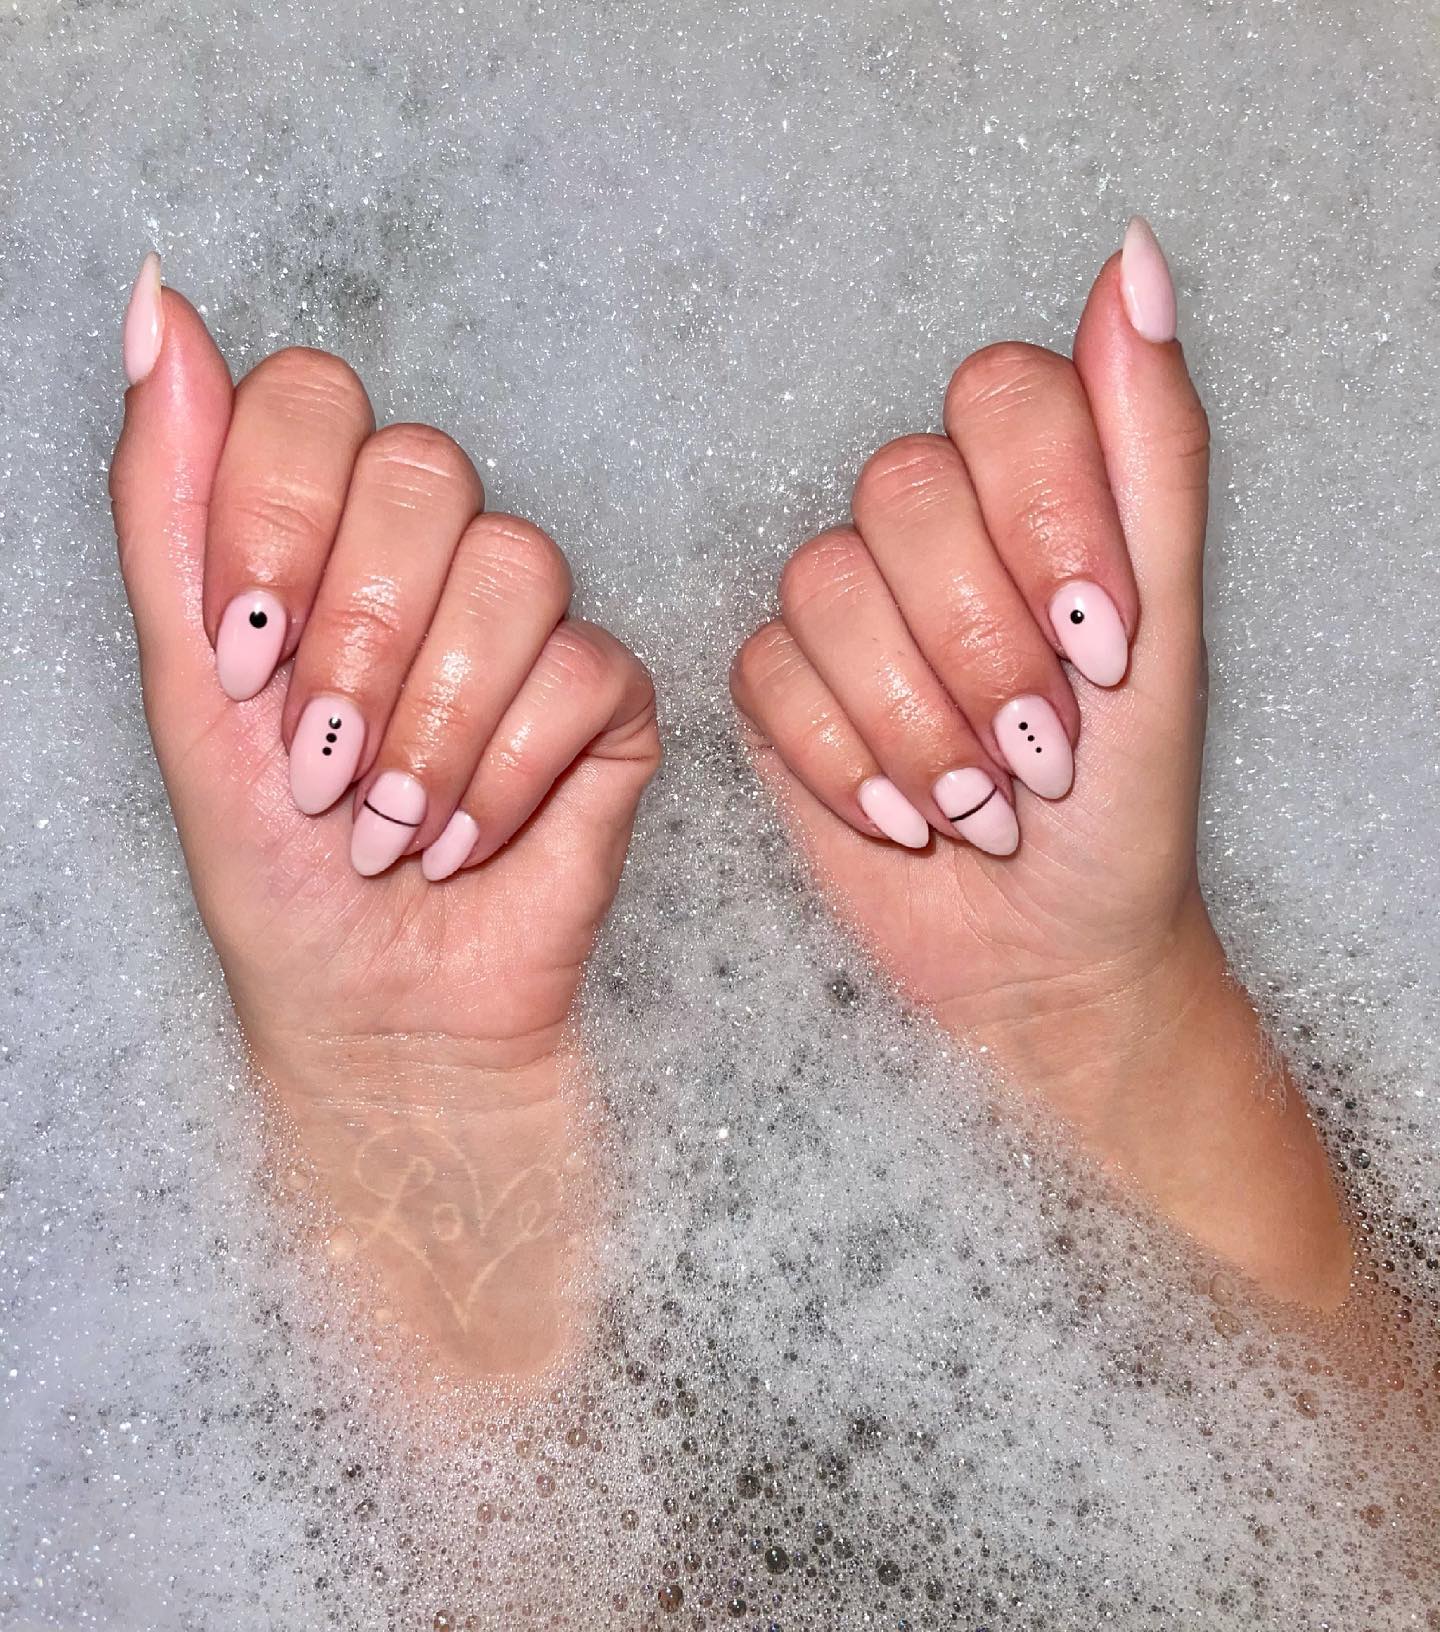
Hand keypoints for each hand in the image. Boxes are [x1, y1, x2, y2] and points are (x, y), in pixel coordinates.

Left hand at [109, 256, 659, 1376]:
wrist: (374, 1007)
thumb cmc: (273, 865)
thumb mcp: (185, 686)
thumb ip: (165, 500)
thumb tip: (155, 300)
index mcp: (322, 528)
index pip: (314, 402)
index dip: (279, 519)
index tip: (247, 656)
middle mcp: (428, 555)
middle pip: (425, 475)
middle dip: (356, 644)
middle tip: (319, 763)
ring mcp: (527, 622)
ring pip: (516, 570)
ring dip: (430, 729)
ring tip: (387, 823)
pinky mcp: (607, 698)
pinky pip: (579, 673)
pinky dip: (502, 781)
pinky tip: (465, 840)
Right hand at [731, 222, 1350, 1308]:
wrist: (1046, 955)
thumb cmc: (1122, 809)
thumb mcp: (1165, 637)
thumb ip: (1153, 452)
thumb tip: (1136, 264)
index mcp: (1037, 494)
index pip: (1003, 396)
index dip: (1046, 517)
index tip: (1101, 645)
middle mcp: (933, 533)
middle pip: (904, 491)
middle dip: (982, 652)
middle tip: (1041, 752)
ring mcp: (846, 607)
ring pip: (826, 585)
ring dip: (917, 723)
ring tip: (979, 803)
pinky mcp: (778, 687)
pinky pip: (767, 674)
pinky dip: (845, 765)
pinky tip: (903, 818)